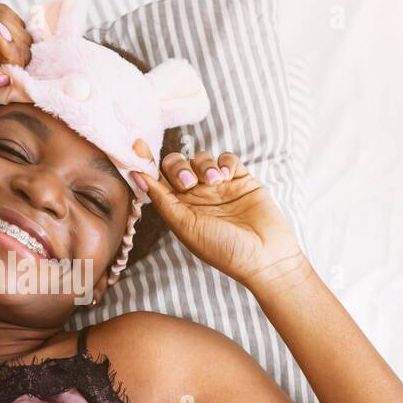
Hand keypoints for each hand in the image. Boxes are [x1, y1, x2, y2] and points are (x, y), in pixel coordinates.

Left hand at [132, 150, 306, 287]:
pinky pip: (227, 158)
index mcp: (179, 209)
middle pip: (176, 164)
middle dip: (178, 166)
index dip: (146, 162)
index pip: (157, 180)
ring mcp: (219, 187)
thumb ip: (162, 199)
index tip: (137, 145)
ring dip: (204, 165)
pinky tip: (228, 176)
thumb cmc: (223, 249)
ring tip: (215, 182)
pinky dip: (224, 162)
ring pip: (201, 158)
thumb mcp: (186, 226)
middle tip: (189, 182)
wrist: (265, 257)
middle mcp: (196, 196)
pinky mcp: (241, 179)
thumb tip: (137, 175)